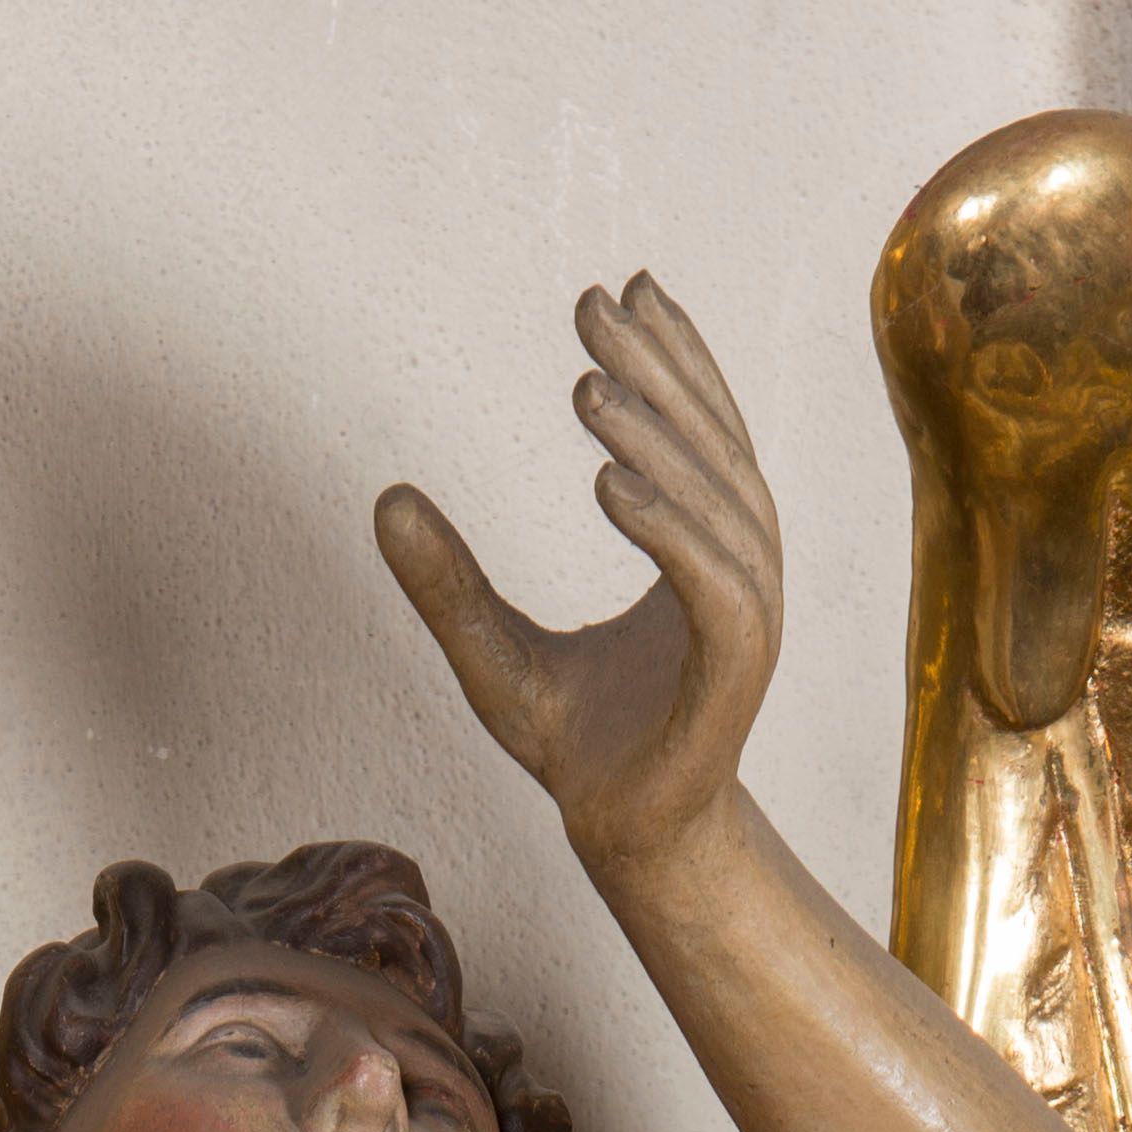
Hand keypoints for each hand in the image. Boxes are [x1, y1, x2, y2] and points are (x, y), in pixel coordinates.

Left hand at [377, 274, 780, 890]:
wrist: (623, 843)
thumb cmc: (578, 750)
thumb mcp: (493, 650)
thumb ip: (449, 581)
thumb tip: (384, 499)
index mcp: (704, 555)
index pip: (701, 433)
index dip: (671, 357)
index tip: (620, 288)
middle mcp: (740, 577)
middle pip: (711, 449)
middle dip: (656, 372)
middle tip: (590, 311)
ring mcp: (747, 626)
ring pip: (716, 507)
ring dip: (656, 438)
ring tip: (587, 388)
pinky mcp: (734, 676)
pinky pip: (714, 583)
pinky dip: (668, 528)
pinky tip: (608, 482)